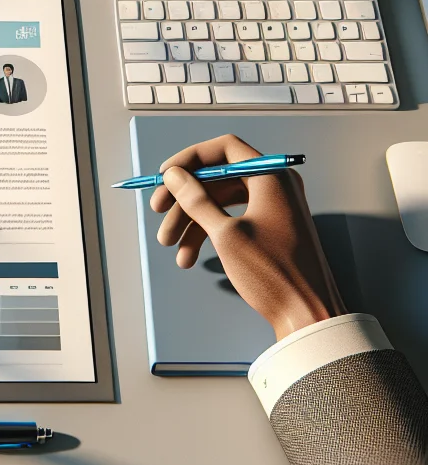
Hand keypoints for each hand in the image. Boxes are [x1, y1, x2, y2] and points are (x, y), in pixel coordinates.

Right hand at [150, 134, 345, 340]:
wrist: (308, 316)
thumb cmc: (272, 272)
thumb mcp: (225, 234)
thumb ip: (196, 200)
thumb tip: (173, 175)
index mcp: (271, 177)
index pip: (224, 149)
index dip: (190, 158)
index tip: (165, 175)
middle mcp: (273, 186)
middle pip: (217, 177)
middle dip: (184, 196)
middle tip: (156, 211)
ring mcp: (271, 208)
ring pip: (219, 202)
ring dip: (190, 221)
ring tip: (169, 245)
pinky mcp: (268, 229)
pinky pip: (230, 220)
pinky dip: (207, 234)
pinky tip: (188, 257)